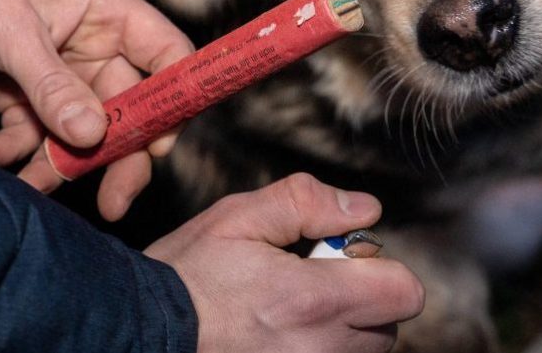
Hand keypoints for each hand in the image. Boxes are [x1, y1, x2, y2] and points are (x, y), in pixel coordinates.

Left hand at [0, 0, 192, 218]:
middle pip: (126, 109)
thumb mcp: (10, 31)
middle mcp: (91, 43)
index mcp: (107, 10)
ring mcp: (57, 72)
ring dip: (57, 164)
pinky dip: (13, 153)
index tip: (160, 147)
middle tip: (112, 204)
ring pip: (77, 133)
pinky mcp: (19, 95)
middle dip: (118, 157)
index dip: (173, 100)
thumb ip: (51, 86)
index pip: (166, 55)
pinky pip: (31, 135)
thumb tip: (93, 136)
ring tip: (30, 188)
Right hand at [145, 173, 424, 352]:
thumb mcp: (237, 218)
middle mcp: (320, 350)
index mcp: (313, 300)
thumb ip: (306, 202)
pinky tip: (277, 338)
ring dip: (341, 332)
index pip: (404, 292)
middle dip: (361, 300)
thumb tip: (366, 208)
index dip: (381, 268)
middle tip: (307, 283)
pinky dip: (318, 351)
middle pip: (387, 327)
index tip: (340, 258)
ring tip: (288, 315)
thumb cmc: (186, 275)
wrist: (138, 334)